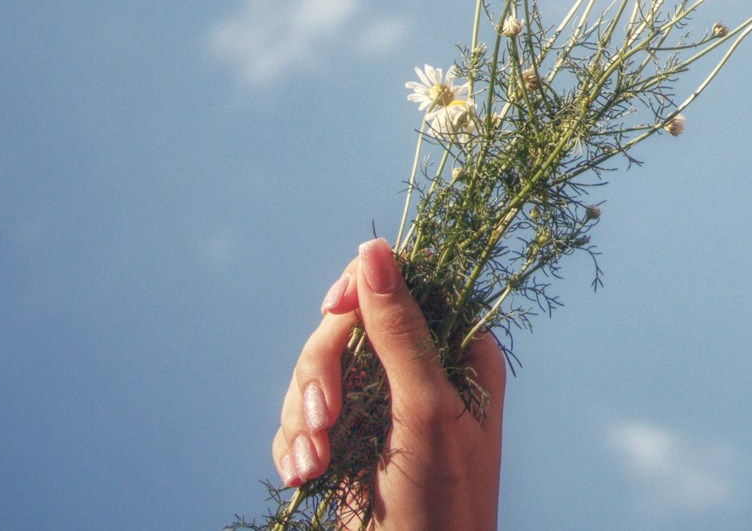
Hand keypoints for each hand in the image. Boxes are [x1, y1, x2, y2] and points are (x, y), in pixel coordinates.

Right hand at [273, 239, 505, 530]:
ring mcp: (379, 405)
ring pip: (314, 372)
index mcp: (457, 350)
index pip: (400, 284)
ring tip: (312, 463)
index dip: (359, 289)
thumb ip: (400, 331)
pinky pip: (300, 416)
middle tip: (325, 420)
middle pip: (345, 328)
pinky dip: (293, 441)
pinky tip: (303, 474)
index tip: (333, 312)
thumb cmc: (441, 502)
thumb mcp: (425, 409)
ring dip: (301, 415)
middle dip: (322, 373)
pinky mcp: (346, 440)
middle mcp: (419, 369)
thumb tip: (373, 250)